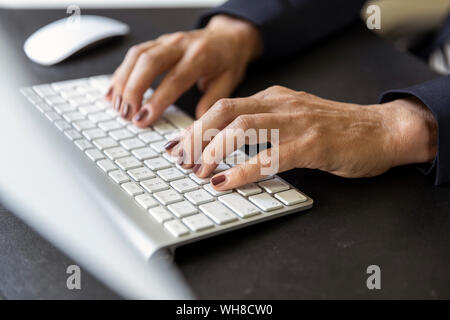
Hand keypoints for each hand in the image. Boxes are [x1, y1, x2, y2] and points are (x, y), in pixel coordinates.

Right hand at [106, 15, 261, 125]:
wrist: (228, 38)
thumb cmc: (228, 61)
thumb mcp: (228, 84)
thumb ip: (211, 104)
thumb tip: (195, 129)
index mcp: (201, 56)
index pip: (174, 79)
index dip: (156, 100)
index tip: (143, 119)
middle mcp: (181, 45)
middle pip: (148, 62)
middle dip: (133, 90)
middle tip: (126, 114)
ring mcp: (166, 41)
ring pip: (137, 56)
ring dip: (123, 82)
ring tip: (118, 107)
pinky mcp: (157, 43)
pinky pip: (134, 54)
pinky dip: (121, 73)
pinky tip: (114, 92)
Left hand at [166, 86, 436, 189]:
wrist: (382, 130)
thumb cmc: (337, 130)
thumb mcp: (294, 119)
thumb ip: (264, 126)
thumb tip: (228, 144)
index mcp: (273, 99)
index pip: (223, 107)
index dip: (195, 127)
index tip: (177, 146)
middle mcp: (280, 105)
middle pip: (224, 112)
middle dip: (196, 137)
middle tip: (180, 161)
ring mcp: (296, 123)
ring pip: (242, 128)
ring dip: (214, 151)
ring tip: (199, 172)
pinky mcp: (312, 144)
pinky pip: (270, 156)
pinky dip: (243, 170)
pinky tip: (227, 182)